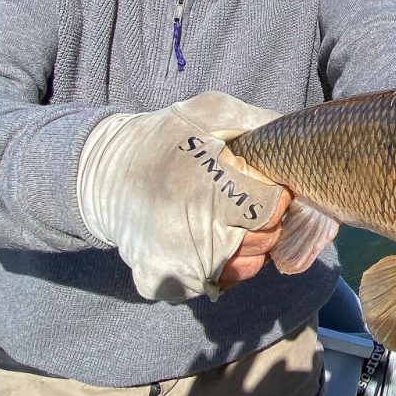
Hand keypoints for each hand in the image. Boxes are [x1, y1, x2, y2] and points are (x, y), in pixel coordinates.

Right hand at [77, 91, 287, 301]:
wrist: (101, 175)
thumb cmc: (161, 138)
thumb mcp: (207, 111)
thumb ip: (255, 121)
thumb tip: (295, 137)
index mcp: (204, 188)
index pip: (270, 208)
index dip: (273, 195)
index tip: (259, 184)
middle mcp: (190, 234)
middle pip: (262, 242)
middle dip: (263, 222)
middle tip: (242, 202)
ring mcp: (175, 265)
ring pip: (243, 269)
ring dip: (245, 247)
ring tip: (225, 219)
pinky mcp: (162, 283)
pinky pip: (214, 284)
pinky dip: (219, 266)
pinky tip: (205, 239)